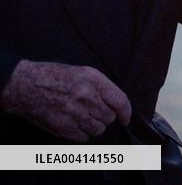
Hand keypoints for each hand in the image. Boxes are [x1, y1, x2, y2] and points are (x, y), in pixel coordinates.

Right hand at [0, 60, 130, 141]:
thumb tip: (116, 103)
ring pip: (98, 129)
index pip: (120, 101)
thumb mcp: (84, 72)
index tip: (126, 118)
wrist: (26, 86)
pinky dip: (81, 133)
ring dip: (94, 126)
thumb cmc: (55, 76)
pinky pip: (83, 137)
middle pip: (109, 117)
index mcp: (94, 81)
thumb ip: (102, 87)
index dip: (126, 112)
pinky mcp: (63, 128)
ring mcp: (74, 114)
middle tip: (94, 111)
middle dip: (105, 116)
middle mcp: (86, 98)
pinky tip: (74, 123)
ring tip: (83, 117)